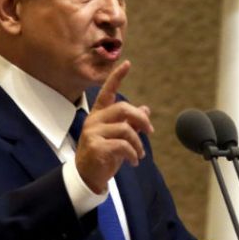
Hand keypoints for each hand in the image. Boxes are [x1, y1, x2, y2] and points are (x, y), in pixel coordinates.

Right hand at [75, 61, 153, 193]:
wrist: (88, 176)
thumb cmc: (104, 154)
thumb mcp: (119, 136)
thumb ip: (130, 122)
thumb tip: (146, 110)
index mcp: (99, 114)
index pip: (107, 91)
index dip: (117, 77)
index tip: (127, 63)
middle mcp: (94, 120)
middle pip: (123, 109)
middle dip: (140, 120)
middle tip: (150, 131)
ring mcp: (93, 133)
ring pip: (125, 129)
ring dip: (138, 143)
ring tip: (140, 154)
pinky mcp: (96, 147)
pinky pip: (122, 146)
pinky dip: (133, 154)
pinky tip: (134, 161)